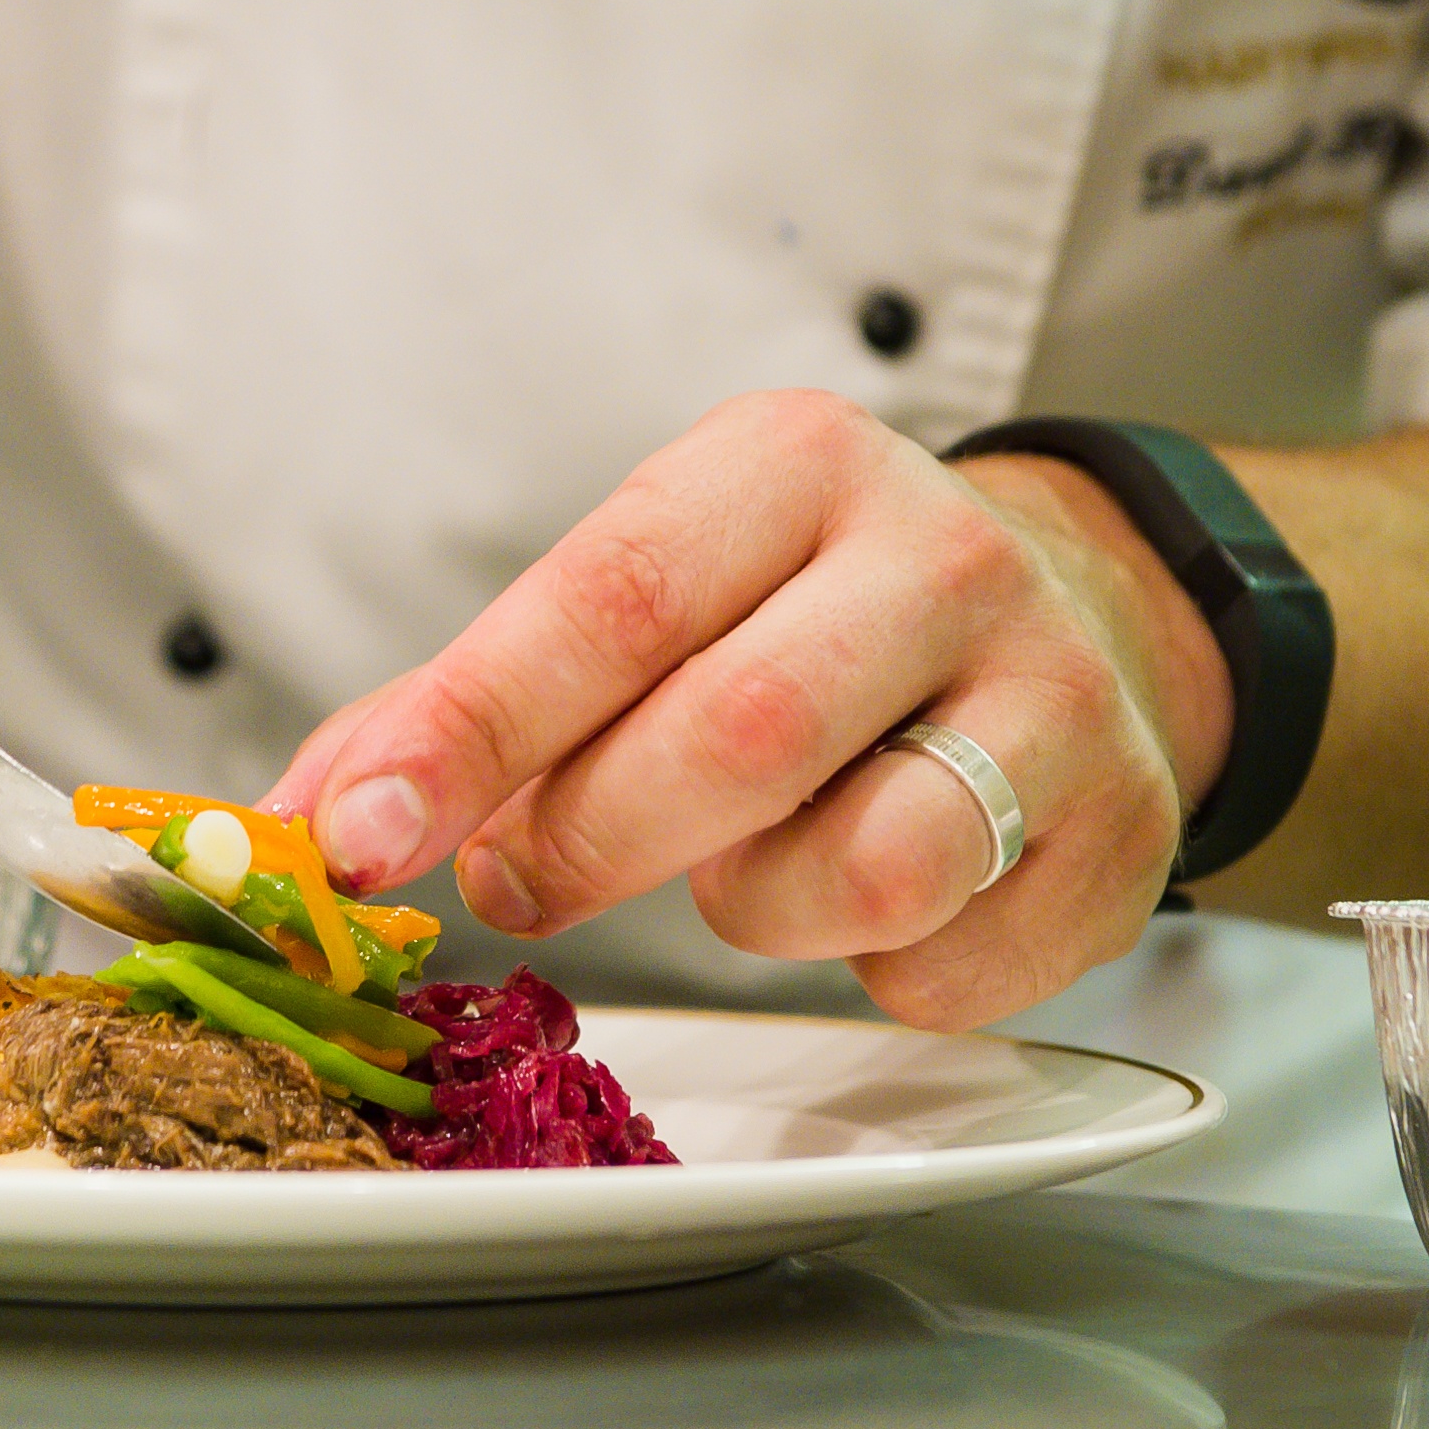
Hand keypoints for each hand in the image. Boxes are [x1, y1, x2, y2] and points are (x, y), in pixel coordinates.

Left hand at [280, 394, 1232, 1022]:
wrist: (1077, 611)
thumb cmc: (812, 614)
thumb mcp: (654, 593)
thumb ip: (473, 699)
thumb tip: (308, 816)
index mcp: (794, 462)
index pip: (612, 594)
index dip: (470, 726)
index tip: (355, 832)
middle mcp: (940, 555)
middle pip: (733, 736)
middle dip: (591, 840)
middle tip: (526, 879)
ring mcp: (1053, 696)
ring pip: (859, 868)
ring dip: (753, 908)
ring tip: (747, 861)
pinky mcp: (1120, 838)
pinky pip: (942, 965)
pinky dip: (873, 965)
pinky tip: (876, 895)